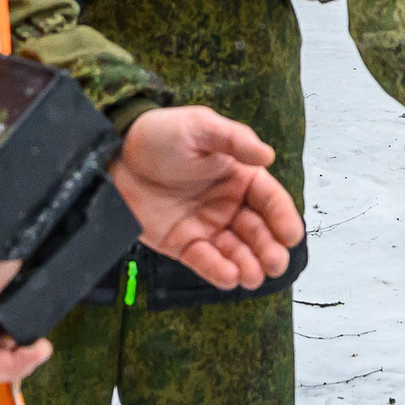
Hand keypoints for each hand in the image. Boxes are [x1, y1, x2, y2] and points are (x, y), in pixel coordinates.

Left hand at [113, 106, 306, 289]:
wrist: (113, 156)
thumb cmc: (159, 135)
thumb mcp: (200, 127)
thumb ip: (235, 140)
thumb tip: (268, 155)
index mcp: (238, 175)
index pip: (269, 199)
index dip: (283, 217)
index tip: (291, 236)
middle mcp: (227, 204)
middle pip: (257, 230)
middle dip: (269, 248)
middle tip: (276, 263)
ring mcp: (206, 226)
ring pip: (235, 251)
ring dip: (248, 265)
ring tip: (254, 276)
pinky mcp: (182, 244)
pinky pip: (204, 261)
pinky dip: (218, 271)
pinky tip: (230, 278)